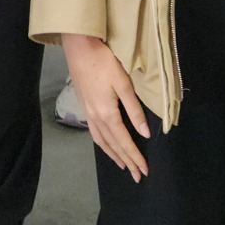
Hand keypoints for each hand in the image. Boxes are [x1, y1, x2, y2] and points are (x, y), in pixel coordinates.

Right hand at [62, 33, 149, 182]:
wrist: (79, 48)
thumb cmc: (104, 62)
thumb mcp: (123, 84)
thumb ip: (134, 110)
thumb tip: (145, 133)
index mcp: (107, 113)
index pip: (124, 141)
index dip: (135, 156)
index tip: (144, 170)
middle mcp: (96, 118)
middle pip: (113, 145)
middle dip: (126, 161)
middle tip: (137, 176)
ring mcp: (87, 113)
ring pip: (102, 141)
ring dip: (113, 155)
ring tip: (123, 165)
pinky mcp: (84, 107)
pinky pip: (95, 133)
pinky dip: (103, 144)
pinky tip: (107, 144)